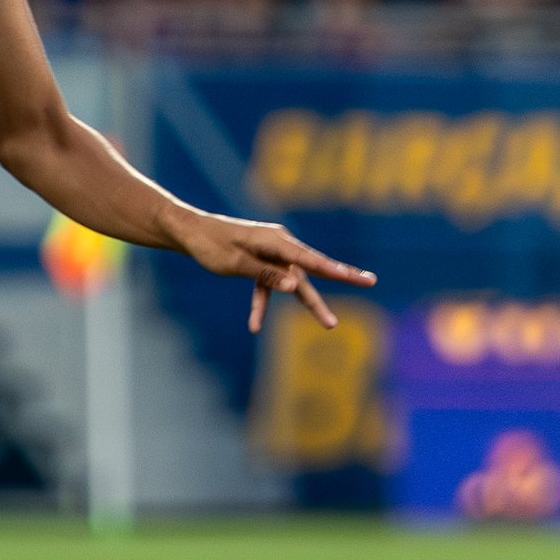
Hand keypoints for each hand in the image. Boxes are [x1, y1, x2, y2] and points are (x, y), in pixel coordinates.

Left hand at [173, 211, 375, 332]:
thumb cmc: (210, 245)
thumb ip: (266, 275)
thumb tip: (295, 286)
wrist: (188, 232)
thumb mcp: (236, 263)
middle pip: (312, 268)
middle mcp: (279, 244)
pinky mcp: (260, 261)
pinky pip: (268, 285)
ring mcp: (271, 253)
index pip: (313, 259)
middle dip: (340, 278)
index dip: (340, 270)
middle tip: (371, 281)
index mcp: (276, 240)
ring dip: (308, 303)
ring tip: (330, 324)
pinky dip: (262, 304)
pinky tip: (254, 326)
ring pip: (294, 281)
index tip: (363, 277)